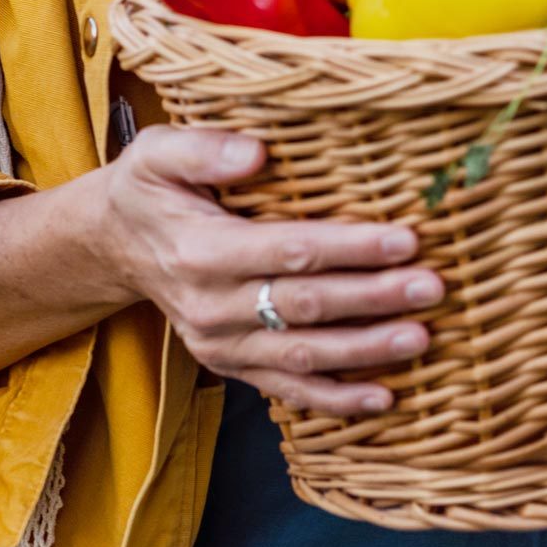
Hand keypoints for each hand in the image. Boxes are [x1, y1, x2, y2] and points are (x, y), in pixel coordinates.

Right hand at [99, 125, 443, 415]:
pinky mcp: (231, 365)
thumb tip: (257, 151)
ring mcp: (221, 343)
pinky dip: (337, 399)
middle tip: (431, 287)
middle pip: (307, 305)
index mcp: (200, 250)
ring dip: (367, 349)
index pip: (289, 250)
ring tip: (423, 336)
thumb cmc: (149, 188)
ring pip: (304, 353)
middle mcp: (211, 305)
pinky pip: (288, 389)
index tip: (405, 239)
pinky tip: (384, 395)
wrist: (114, 245)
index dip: (350, 247)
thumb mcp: (158, 152)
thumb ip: (204, 148)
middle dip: (375, 298)